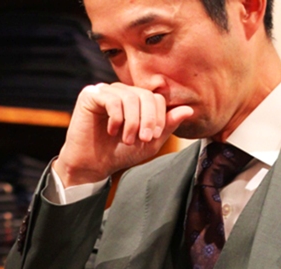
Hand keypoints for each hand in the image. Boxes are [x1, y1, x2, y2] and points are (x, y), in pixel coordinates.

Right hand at [54, 81, 193, 186]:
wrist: (94, 165)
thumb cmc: (120, 153)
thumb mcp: (149, 143)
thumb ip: (167, 126)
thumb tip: (189, 110)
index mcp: (137, 101)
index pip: (156, 98)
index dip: (159, 117)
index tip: (153, 137)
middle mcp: (122, 92)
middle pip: (145, 95)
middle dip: (149, 119)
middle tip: (144, 139)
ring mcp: (106, 91)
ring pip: (130, 97)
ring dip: (132, 123)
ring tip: (127, 140)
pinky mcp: (91, 95)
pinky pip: (112, 99)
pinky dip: (117, 118)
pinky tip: (112, 131)